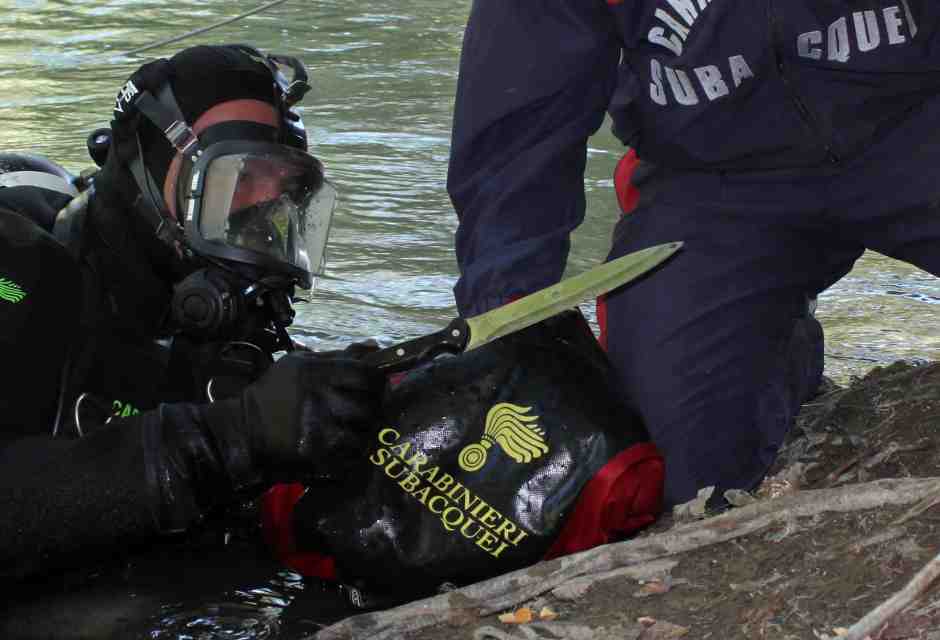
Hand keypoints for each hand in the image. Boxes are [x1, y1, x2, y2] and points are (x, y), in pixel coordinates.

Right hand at [206, 350, 385, 488]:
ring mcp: (321, 429)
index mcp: (318, 373)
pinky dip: (354, 451)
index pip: (366, 375)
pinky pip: (352, 454)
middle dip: (374, 407)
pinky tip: (346, 446)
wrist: (244, 429)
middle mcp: (322, 399)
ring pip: (364, 431)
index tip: (376, 386)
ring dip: (365, 430)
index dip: (378, 380)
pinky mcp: (318, 454)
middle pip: (370, 404)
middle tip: (368, 409)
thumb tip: (374, 346)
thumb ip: (338, 355)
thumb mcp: (300, 363)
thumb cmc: (274, 391)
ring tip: (356, 428)